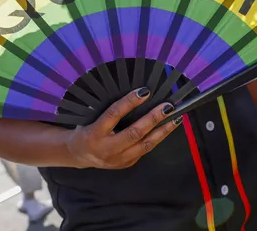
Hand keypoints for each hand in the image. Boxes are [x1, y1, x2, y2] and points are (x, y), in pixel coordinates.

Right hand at [65, 88, 181, 168]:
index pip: (114, 114)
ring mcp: (118, 159)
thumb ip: (110, 110)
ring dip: (163, 131)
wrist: (80, 155)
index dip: (130, 102)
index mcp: (95, 133)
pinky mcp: (126, 164)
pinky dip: (157, 138)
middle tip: (167, 106)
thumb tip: (136, 94)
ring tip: (175, 119)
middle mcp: (107, 148)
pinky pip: (145, 150)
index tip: (144, 91)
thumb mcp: (91, 118)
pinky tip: (166, 129)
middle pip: (134, 133)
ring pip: (145, 145)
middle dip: (153, 119)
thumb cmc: (87, 129)